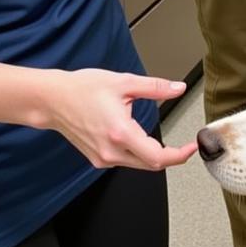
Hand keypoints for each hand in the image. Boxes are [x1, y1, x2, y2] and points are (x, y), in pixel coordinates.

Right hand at [45, 68, 196, 169]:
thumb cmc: (83, 89)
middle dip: (170, 156)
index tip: (191, 148)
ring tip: (163, 140)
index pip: (157, 157)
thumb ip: (155, 87)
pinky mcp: (97, 159)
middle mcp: (111, 151)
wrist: (53, 100)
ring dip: (153, 154)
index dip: (179, 155)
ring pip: (138, 164)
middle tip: (184, 145)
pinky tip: (137, 137)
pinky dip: (137, 153)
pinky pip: (125, 161)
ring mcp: (103, 158)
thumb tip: (177, 89)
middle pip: (150, 164)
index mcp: (120, 133)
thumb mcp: (124, 82)